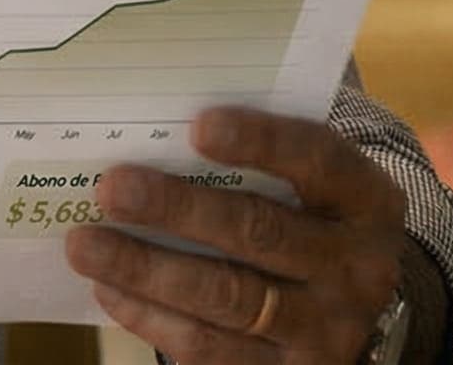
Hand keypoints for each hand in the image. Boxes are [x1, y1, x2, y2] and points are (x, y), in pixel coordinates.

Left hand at [66, 107, 408, 363]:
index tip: (197, 126)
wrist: (352, 313)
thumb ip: (263, 148)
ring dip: (146, 270)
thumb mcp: (312, 183)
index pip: (318, 161)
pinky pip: (209, 349)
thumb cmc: (309, 218)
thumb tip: (165, 111)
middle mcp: (357, 269)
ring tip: (85, 244)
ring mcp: (323, 330)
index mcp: (367, 201)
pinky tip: (108, 287)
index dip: (260, 142)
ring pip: (227, 299)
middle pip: (260, 233)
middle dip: (178, 209)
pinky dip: (150, 316)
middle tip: (111, 187)